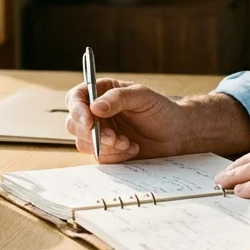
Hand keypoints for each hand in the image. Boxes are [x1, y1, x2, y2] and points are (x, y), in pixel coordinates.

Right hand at [64, 79, 187, 162]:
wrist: (176, 135)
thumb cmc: (161, 110)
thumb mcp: (142, 96)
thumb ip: (118, 98)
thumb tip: (95, 107)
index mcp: (101, 93)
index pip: (76, 98)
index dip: (77, 110)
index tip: (89, 121)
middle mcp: (96, 113)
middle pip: (73, 123)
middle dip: (92, 133)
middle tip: (115, 137)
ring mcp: (99, 133)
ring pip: (83, 143)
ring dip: (105, 146)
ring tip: (128, 142)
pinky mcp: (106, 151)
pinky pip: (99, 157)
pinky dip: (115, 155)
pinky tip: (132, 149)